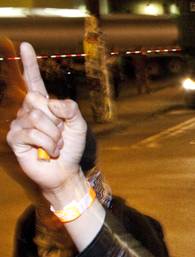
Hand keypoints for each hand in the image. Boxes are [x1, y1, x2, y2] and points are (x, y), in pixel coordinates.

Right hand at [6, 42, 86, 202]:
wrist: (65, 170)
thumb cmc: (71, 148)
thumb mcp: (78, 125)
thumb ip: (71, 109)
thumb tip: (52, 102)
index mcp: (44, 105)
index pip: (34, 81)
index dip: (28, 64)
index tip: (25, 46)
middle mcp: (28, 110)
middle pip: (38, 100)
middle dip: (56, 119)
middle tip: (60, 134)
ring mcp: (19, 124)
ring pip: (36, 118)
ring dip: (53, 135)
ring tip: (55, 145)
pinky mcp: (14, 138)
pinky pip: (30, 133)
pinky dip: (46, 143)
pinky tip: (47, 152)